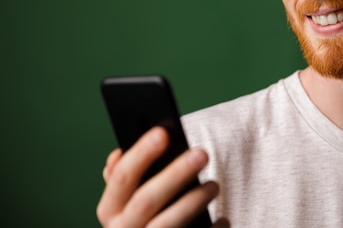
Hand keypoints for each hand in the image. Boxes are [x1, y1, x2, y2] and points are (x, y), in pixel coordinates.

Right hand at [97, 127, 228, 227]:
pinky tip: (223, 220)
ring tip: (214, 186)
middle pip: (146, 200)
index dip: (141, 153)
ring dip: (192, 202)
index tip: (163, 132)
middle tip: (202, 153)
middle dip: (175, 174)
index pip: (121, 177)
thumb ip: (129, 177)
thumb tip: (118, 154)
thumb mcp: (133, 199)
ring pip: (166, 224)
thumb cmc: (149, 215)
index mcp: (111, 209)